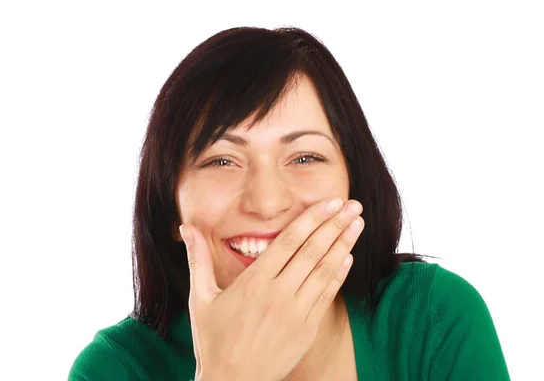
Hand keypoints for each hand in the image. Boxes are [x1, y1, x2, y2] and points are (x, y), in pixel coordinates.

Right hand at [180, 197, 363, 380]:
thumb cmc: (213, 341)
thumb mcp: (200, 298)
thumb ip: (198, 259)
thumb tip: (186, 228)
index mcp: (253, 283)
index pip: (289, 241)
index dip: (312, 218)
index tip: (329, 202)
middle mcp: (278, 294)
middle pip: (312, 251)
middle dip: (335, 224)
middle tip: (353, 205)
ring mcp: (295, 313)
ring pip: (324, 271)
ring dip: (343, 245)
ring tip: (358, 224)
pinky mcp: (306, 330)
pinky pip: (326, 296)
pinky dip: (338, 275)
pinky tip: (349, 257)